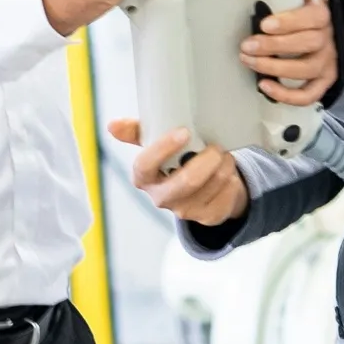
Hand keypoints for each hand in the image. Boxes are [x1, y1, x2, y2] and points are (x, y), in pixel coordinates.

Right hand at [109, 119, 249, 225]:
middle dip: (204, 163)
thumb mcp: (156, 142)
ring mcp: (184, 210)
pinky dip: (231, 182)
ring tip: (225, 154)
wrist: (201, 183)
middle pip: (183, 183)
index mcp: (144, 178)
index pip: (144, 166)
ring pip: (209, 188)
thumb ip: (137, 132)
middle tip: (216, 147)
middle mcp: (161, 198)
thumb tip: (112, 126)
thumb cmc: (175, 158)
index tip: (183, 132)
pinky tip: (229, 173)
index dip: (162, 149)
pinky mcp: (207, 217)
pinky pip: (224, 199)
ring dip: (222, 168)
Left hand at [240, 0, 337, 105]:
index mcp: (324, 13)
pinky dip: (287, 95)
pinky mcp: (326, 81)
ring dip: (274, 68)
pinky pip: (309, 94)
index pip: (312, 17)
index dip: (288, 22)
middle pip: (306, 44)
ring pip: (305, 70)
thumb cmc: (312, 10)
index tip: (264, 24)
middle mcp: (330, 39)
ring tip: (249, 61)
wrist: (340, 31)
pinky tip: (265, 87)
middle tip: (247, 46)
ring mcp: (329, 62)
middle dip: (272, 46)